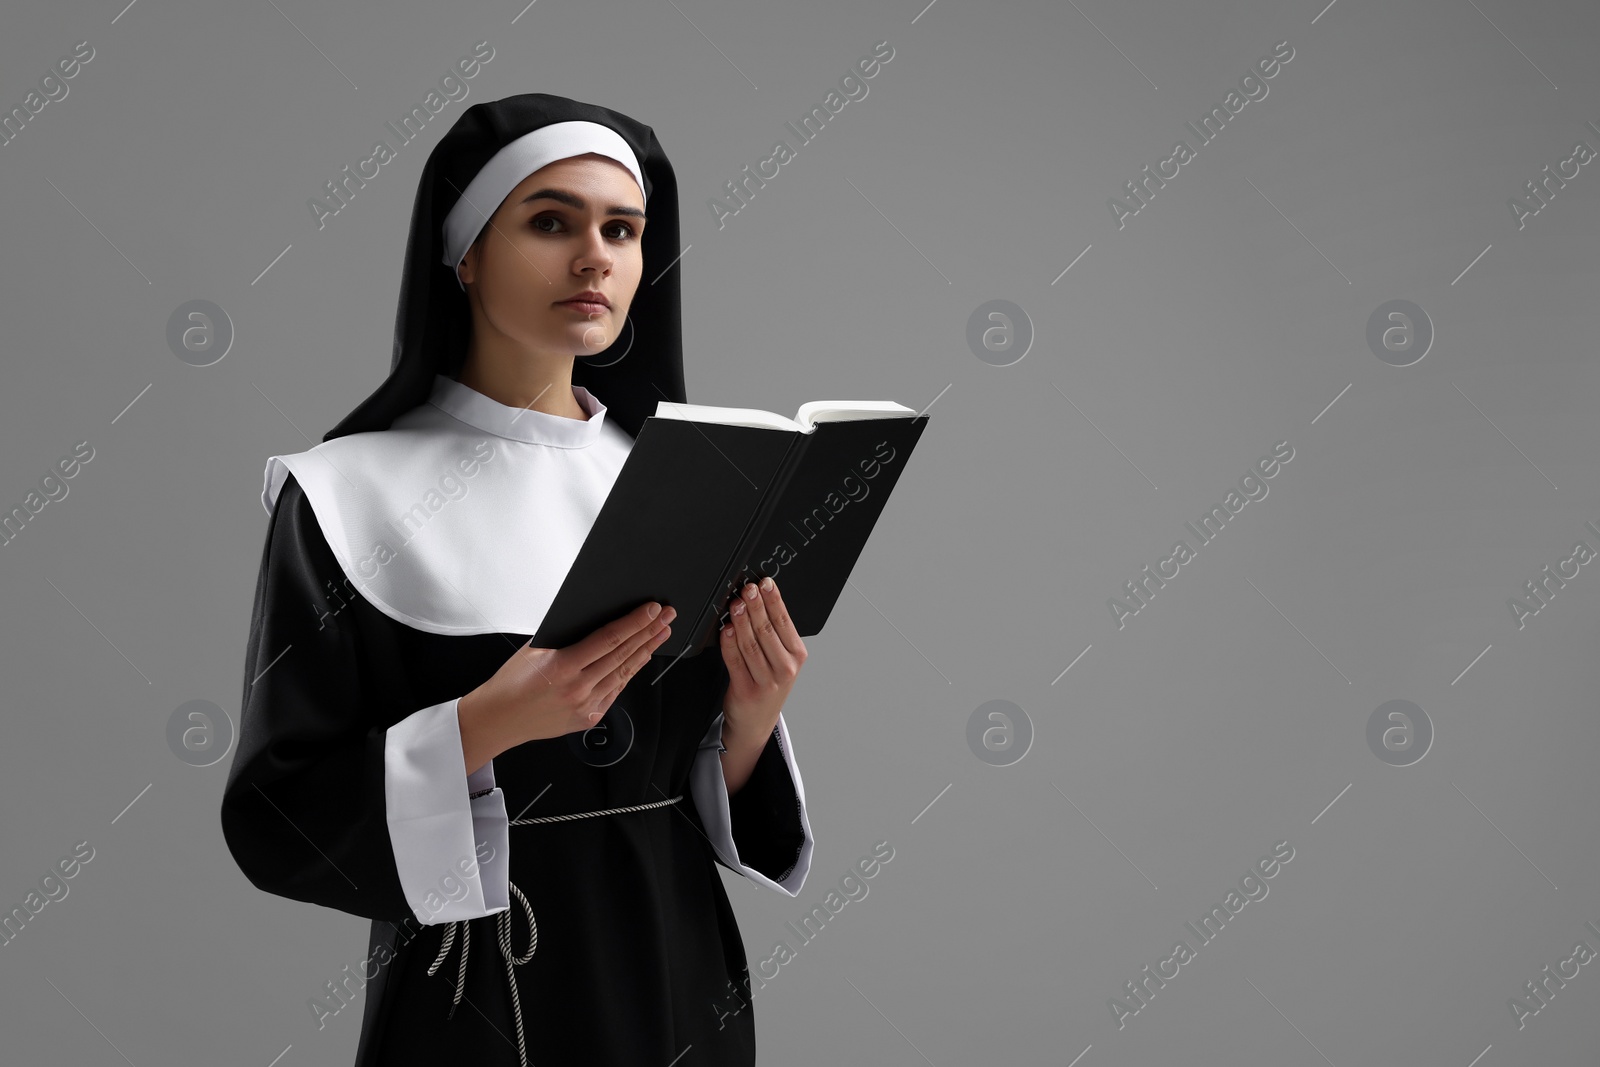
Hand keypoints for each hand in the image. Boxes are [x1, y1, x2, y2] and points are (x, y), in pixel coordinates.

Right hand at [459, 602, 674, 770]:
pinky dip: (628, 673)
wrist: (499, 719)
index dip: (634, 622)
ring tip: (661, 634)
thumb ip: (565, 635)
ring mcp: (585, 706)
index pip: (609, 639)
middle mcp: (578, 688)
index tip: (651, 609)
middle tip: (667, 616)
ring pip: (624, 673)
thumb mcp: (535, 650)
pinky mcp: (588, 718)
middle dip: (649, 632)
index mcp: (563, 666)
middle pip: (623, 654)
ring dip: (645, 651)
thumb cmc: (511, 683)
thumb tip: (594, 618)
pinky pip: (615, 692)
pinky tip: (640, 659)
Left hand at [719, 577, 806, 736]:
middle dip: (755, 606)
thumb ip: (774, 634)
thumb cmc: (769, 684)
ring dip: (741, 621)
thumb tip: (760, 599)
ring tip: (735, 604)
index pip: (784, 622)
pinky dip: (729, 642)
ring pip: (750, 644)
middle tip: (747, 589)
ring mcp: (766, 681)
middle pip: (767, 630)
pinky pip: (735, 660)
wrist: (757, 721)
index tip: (764, 583)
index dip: (773, 600)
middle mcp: (785, 668)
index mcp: (797, 656)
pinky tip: (726, 629)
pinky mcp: (746, 690)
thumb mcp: (781, 660)